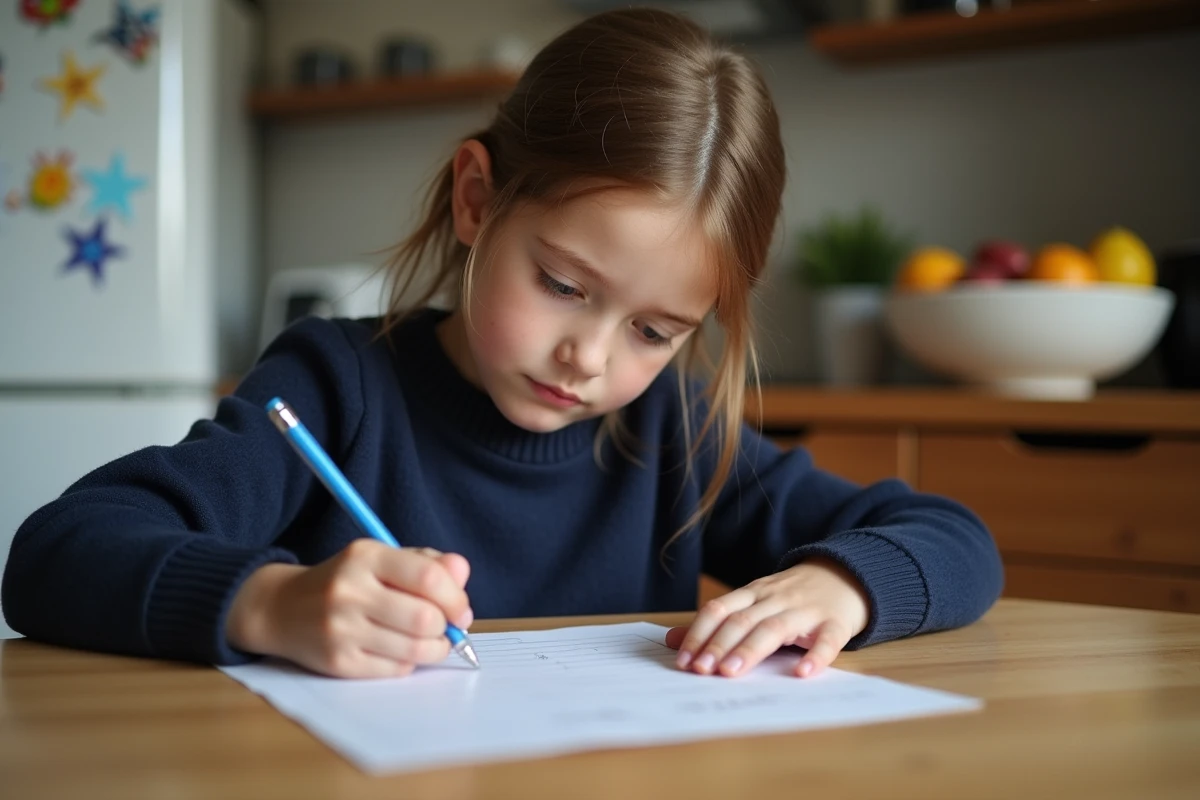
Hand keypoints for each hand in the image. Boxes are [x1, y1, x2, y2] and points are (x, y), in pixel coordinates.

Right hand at [227, 541, 472, 677]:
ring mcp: (341, 629)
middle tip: (445, 628)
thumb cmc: (345, 581)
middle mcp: (350, 591)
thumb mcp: (381, 559)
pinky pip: (395, 670)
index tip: (461, 610)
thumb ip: (426, 562)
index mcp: (365, 556)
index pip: (428, 577)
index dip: (456, 598)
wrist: (281, 608)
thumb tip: (462, 571)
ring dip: (433, 649)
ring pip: (414, 649)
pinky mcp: (338, 662)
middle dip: (445, 627)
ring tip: (429, 641)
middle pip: (425, 618)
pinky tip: (398, 650)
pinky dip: (407, 663)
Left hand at [666, 558, 868, 678]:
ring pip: (775, 628)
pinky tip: (802, 672)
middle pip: (742, 620)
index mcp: (753, 594)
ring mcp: (806, 609)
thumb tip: (672, 641)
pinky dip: (815, 656)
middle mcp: (775, 598)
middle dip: (719, 645)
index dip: (699, 634)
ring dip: (751, 650)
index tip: (684, 661)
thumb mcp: (754, 603)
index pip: (719, 609)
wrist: (846, 576)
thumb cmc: (792, 597)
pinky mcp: (835, 623)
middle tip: (702, 671)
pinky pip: (826, 640)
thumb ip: (716, 623)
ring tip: (732, 672)